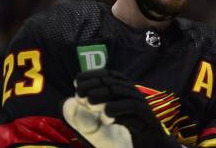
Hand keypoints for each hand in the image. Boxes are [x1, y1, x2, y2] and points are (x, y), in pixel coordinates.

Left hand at [65, 69, 181, 147]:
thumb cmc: (122, 140)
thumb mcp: (97, 130)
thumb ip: (82, 119)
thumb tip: (66, 103)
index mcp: (125, 94)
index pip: (111, 76)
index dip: (94, 75)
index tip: (77, 80)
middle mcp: (135, 97)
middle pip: (116, 83)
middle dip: (96, 85)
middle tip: (79, 92)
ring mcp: (143, 109)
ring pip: (125, 94)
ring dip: (106, 95)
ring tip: (89, 101)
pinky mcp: (148, 121)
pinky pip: (134, 109)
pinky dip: (119, 109)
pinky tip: (106, 116)